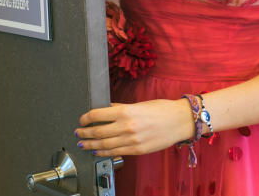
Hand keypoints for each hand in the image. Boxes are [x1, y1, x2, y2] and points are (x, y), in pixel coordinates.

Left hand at [76, 100, 193, 156]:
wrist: (180, 121)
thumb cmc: (163, 110)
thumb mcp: (140, 104)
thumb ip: (122, 108)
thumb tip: (107, 109)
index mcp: (126, 111)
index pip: (97, 115)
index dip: (85, 118)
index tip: (82, 120)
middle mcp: (127, 126)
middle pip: (97, 132)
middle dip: (84, 134)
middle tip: (78, 133)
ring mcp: (131, 140)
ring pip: (104, 145)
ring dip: (90, 145)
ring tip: (83, 144)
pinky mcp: (137, 150)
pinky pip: (115, 152)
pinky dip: (103, 153)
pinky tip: (97, 152)